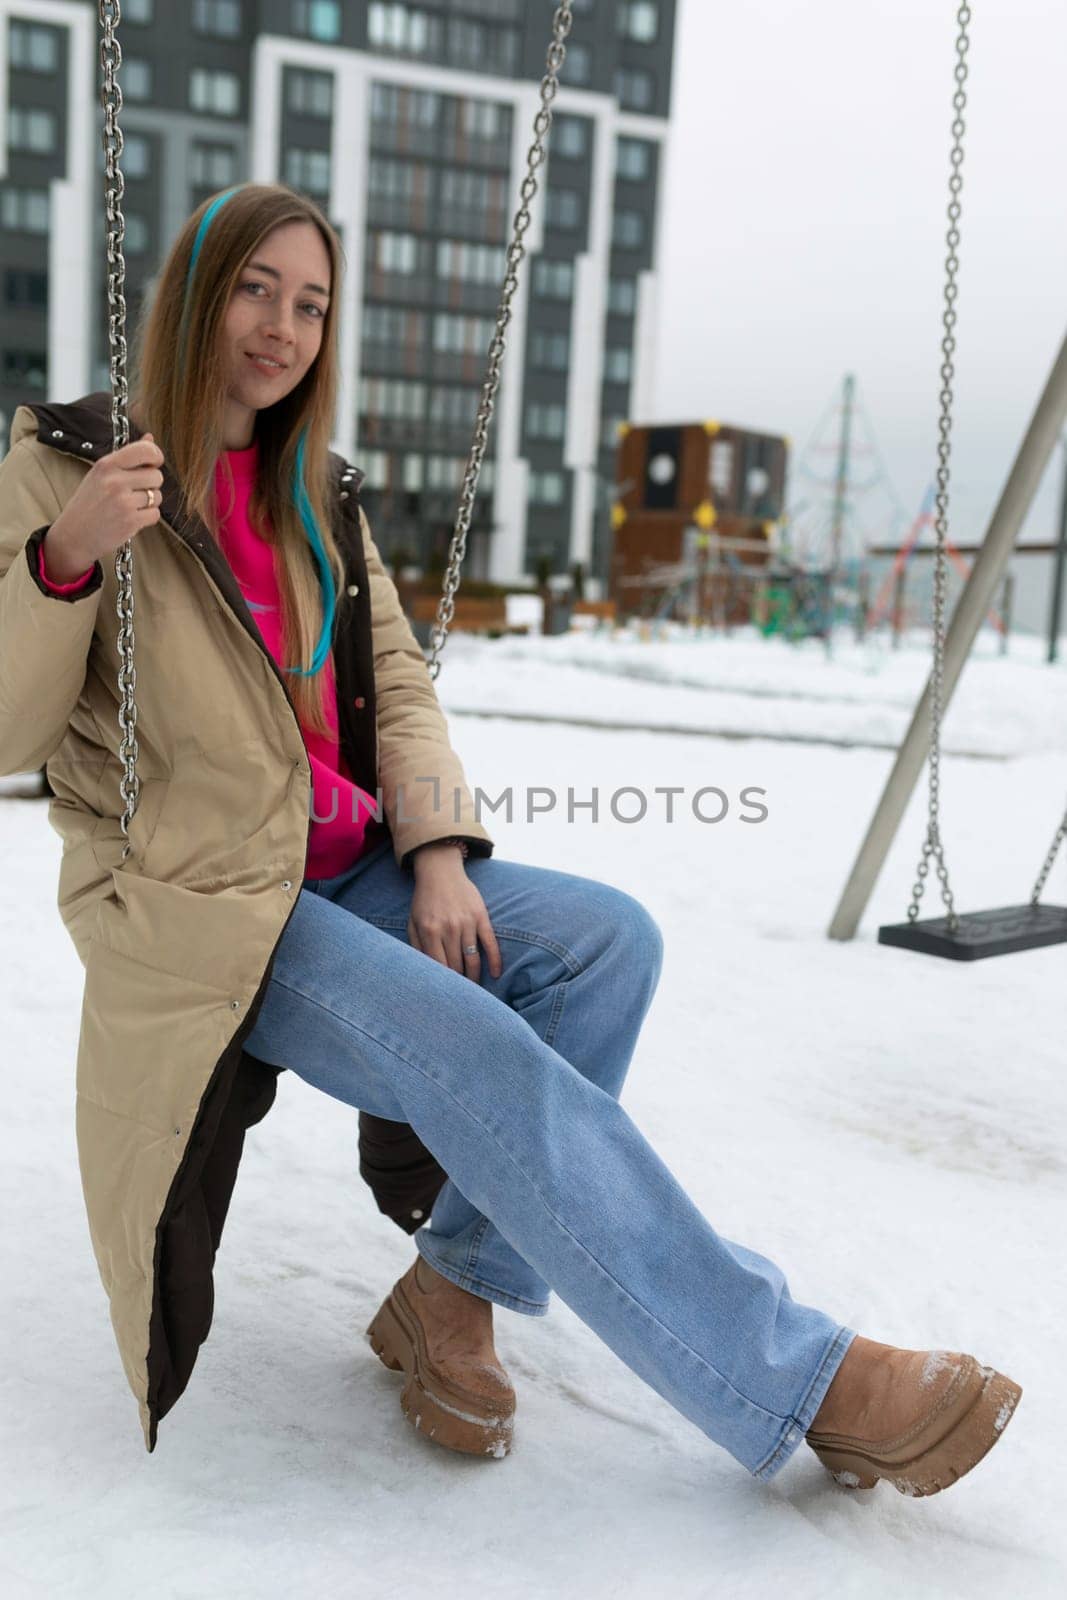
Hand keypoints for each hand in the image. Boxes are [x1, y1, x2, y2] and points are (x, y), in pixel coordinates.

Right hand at [45, 433, 164, 571]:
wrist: (73, 536)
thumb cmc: (88, 503)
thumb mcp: (101, 474)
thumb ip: (127, 457)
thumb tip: (150, 438)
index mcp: (106, 465)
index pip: (146, 450)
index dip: (156, 456)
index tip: (153, 463)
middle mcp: (115, 481)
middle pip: (156, 475)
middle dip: (151, 484)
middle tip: (134, 492)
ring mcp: (124, 502)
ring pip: (157, 496)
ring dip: (149, 502)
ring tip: (129, 506)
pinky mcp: (131, 521)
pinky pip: (155, 514)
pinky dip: (147, 517)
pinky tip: (131, 518)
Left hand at [409, 845, 502, 982]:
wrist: (440, 871)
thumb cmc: (424, 900)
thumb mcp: (413, 922)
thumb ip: (416, 946)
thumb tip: (424, 972)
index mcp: (430, 931)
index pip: (438, 966)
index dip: (443, 983)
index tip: (446, 995)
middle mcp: (449, 928)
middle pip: (456, 965)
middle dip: (458, 984)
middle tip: (461, 997)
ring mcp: (467, 923)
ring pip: (473, 959)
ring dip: (475, 977)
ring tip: (475, 990)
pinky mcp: (481, 917)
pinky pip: (490, 943)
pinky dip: (495, 960)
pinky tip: (496, 974)